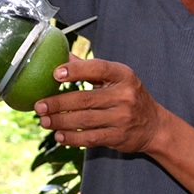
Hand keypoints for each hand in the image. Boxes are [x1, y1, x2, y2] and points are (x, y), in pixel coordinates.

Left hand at [34, 56, 165, 153]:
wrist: (154, 125)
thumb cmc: (129, 96)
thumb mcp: (116, 78)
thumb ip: (90, 68)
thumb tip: (61, 55)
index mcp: (123, 75)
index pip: (98, 68)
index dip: (75, 70)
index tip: (55, 73)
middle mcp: (124, 95)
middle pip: (84, 99)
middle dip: (58, 103)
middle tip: (39, 106)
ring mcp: (122, 118)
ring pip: (84, 120)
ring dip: (60, 122)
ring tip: (44, 121)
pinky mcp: (118, 137)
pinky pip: (90, 138)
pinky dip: (72, 138)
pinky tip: (59, 136)